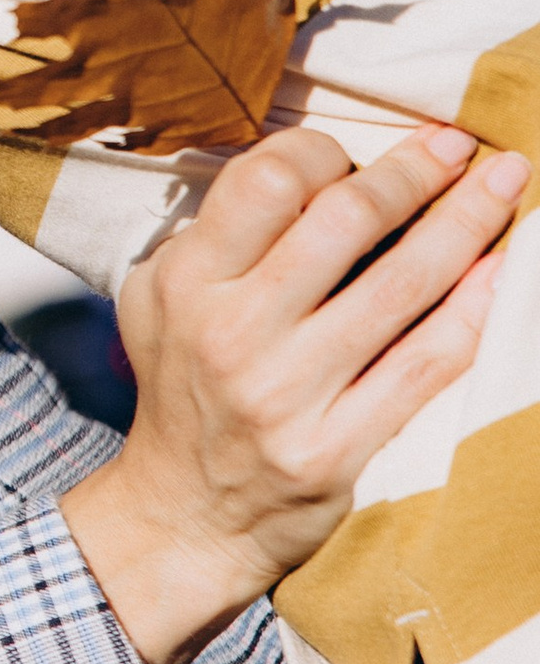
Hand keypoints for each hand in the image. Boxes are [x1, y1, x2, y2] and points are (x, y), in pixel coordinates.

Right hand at [61, 121, 526, 663]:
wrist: (183, 518)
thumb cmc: (182, 388)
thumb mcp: (158, 299)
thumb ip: (216, 234)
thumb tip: (309, 169)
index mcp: (187, 284)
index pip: (267, 182)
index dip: (324, 151)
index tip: (355, 153)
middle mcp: (233, 335)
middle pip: (346, 221)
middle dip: (416, 171)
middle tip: (458, 144)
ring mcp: (287, 396)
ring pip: (402, 285)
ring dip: (466, 221)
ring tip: (506, 180)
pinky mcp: (336, 450)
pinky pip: (425, 364)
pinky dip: (473, 310)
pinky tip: (499, 271)